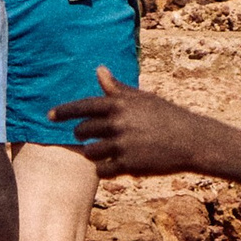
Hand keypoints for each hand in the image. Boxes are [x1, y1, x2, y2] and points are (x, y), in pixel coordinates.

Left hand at [51, 68, 208, 181]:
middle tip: (91, 136)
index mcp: (120, 104)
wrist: (191, 141)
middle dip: (83, 134)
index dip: (63, 111)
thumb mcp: (143, 99)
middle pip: (83, 131)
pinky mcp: (128, 165)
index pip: (83, 106)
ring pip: (90, 152)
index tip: (49, 115)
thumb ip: (117, 88)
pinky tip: (113, 166)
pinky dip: (104, 168)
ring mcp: (122, 145)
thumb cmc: (167, 116)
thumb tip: (99, 70)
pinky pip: (102, 169)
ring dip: (94, 153)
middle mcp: (118, 123)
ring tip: (108, 151)